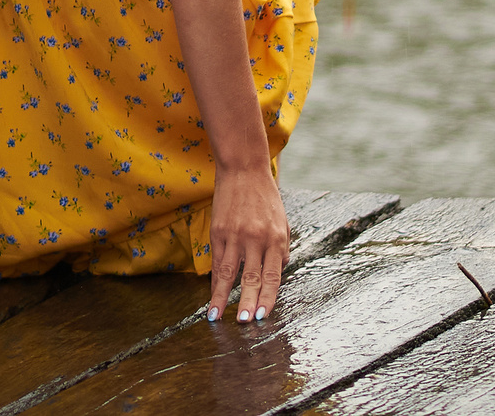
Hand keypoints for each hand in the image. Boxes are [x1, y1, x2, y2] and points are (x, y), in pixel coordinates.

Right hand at [207, 164, 288, 322]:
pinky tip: (212, 296)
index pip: (273, 276)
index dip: (268, 298)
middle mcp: (257, 239)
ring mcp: (236, 235)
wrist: (244, 169)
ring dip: (223, 298)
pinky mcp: (218, 231)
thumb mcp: (282, 222)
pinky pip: (216, 261)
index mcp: (276, 238)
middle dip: (249, 304)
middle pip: (252, 278)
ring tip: (218, 317)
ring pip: (229, 273)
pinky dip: (214, 282)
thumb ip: (281, 249)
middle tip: (245, 323)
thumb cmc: (265, 198)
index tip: (264, 317)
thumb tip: (278, 272)